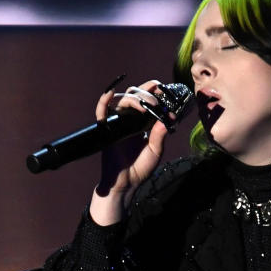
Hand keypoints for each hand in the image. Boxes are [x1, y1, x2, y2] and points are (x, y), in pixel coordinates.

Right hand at [90, 80, 169, 225]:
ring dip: (133, 98)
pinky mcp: (106, 129)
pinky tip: (111, 93)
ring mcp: (117, 123)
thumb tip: (169, 117)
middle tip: (156, 99)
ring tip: (144, 106)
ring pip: (121, 100)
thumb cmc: (140, 169)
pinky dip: (104, 101)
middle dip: (146, 94)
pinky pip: (102, 112)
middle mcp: (129, 120)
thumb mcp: (155, 151)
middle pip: (134, 95)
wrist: (126, 183)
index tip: (161, 87)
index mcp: (142, 123)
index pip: (145, 100)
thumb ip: (160, 135)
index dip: (152, 91)